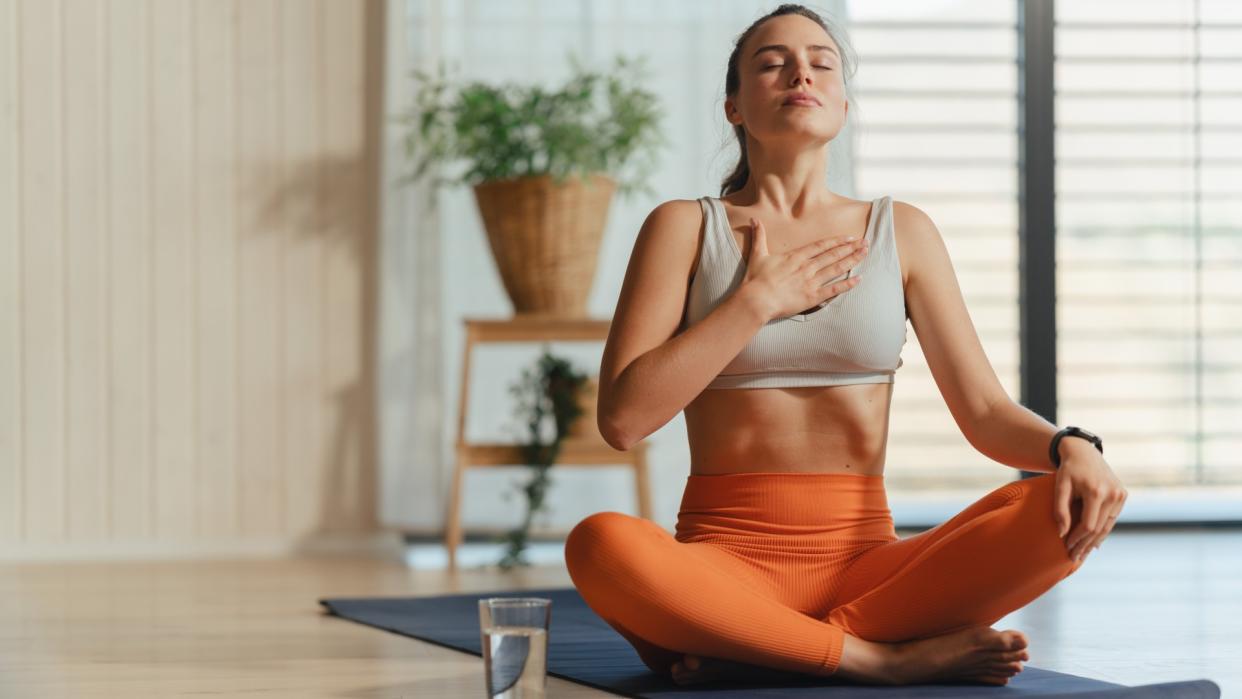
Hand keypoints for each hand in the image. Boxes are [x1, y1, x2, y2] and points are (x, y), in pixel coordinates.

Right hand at [741, 216, 866, 320]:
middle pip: (833, 254)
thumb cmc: (756, 279)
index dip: (837, 241)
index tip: (850, 237)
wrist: (756, 300)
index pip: (821, 245)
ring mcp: (811, 282)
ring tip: (865, 254)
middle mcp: (807, 267)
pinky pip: (833, 289)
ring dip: (852, 260)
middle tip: (865, 242)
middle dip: (851, 247)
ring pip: (836, 268)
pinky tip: (858, 279)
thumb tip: (754, 219)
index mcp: (796, 256)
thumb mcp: (757, 254)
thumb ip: (759, 236)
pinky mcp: (812, 297)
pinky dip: (847, 284)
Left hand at [1053, 441, 1126, 563]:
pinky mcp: (1123, 495)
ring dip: (1094, 541)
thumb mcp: (1060, 486)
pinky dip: (1102, 531)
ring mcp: (1120, 494)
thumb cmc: (1068, 470)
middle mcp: (1113, 494)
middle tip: (1074, 557)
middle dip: (1085, 544)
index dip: (1077, 539)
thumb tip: (1062, 533)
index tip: (1066, 547)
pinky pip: (1112, 518)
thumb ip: (1060, 509)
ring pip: (1107, 526)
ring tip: (1082, 553)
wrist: (1084, 452)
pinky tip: (1093, 543)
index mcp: (1097, 492)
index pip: (1088, 524)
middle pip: (1099, 528)